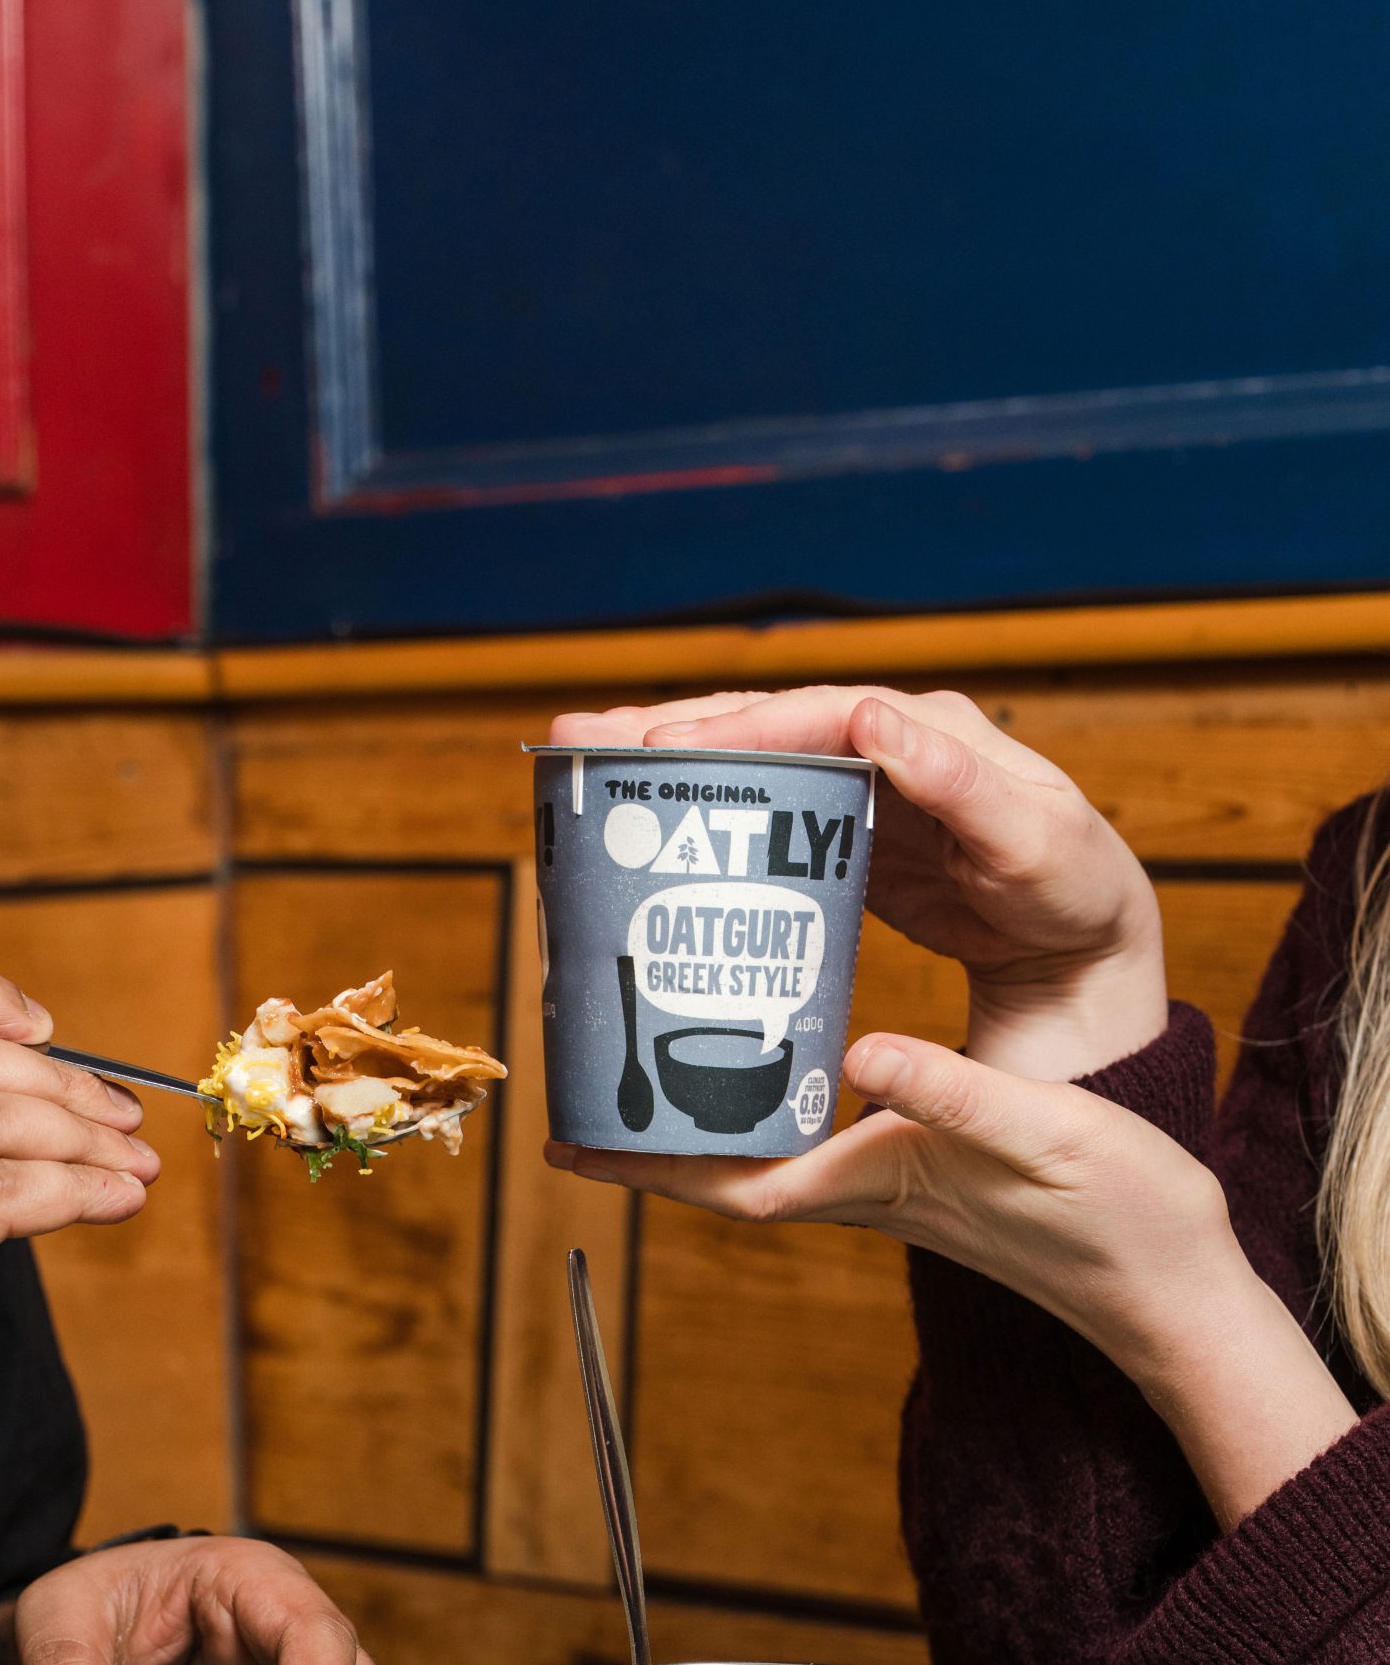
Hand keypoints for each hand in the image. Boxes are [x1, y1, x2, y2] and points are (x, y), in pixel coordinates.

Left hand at [549, 1034, 1357, 1528]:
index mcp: (876, 1181)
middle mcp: (866, 1188)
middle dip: (650, 1130)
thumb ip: (953, 1092)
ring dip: (707, 1109)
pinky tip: (775, 1044)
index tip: (562, 1142)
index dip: (639, 1166)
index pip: (728, 1183)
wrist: (1175, 1280)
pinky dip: (778, 1093)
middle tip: (585, 1066)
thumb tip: (868, 1049)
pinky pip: (821, 1131)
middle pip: (726, 1164)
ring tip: (654, 1042)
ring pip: (768, 1147)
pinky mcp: (924, 1168)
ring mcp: (891, 1181)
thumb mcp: (1043, 1132)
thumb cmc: (1118, 1217)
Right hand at [550, 686, 1166, 1078]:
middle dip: (671, 727)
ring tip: (578, 761)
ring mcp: (864, 788)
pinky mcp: (849, 833)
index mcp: (936, 733)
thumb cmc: (1076, 895)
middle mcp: (892, 744)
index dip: (741, 727)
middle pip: (766, 723)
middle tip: (577, 739)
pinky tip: (641, 820)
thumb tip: (869, 715)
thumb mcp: (1036, 842)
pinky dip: (700, 809)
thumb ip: (964, 781)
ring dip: (667, 759)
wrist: (1088, 952)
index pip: (823, 712)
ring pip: (751, 760)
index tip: (667, 752)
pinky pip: (761, 809)